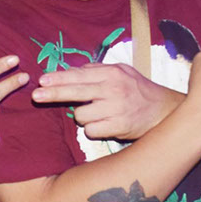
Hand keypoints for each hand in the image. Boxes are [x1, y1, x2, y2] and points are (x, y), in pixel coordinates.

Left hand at [31, 63, 181, 139]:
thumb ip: (96, 70)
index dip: (58, 78)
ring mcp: (116, 109)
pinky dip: (93, 129)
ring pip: (81, 116)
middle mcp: (114, 90)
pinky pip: (91, 131)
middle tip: (36, 95)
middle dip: (53, 94)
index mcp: (112, 73)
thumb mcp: (121, 71)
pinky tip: (104, 124)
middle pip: (75, 93)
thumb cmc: (138, 89)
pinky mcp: (119, 128)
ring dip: (83, 116)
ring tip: (98, 112)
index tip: (42, 80)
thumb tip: (70, 71)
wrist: (165, 110)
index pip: (79, 75)